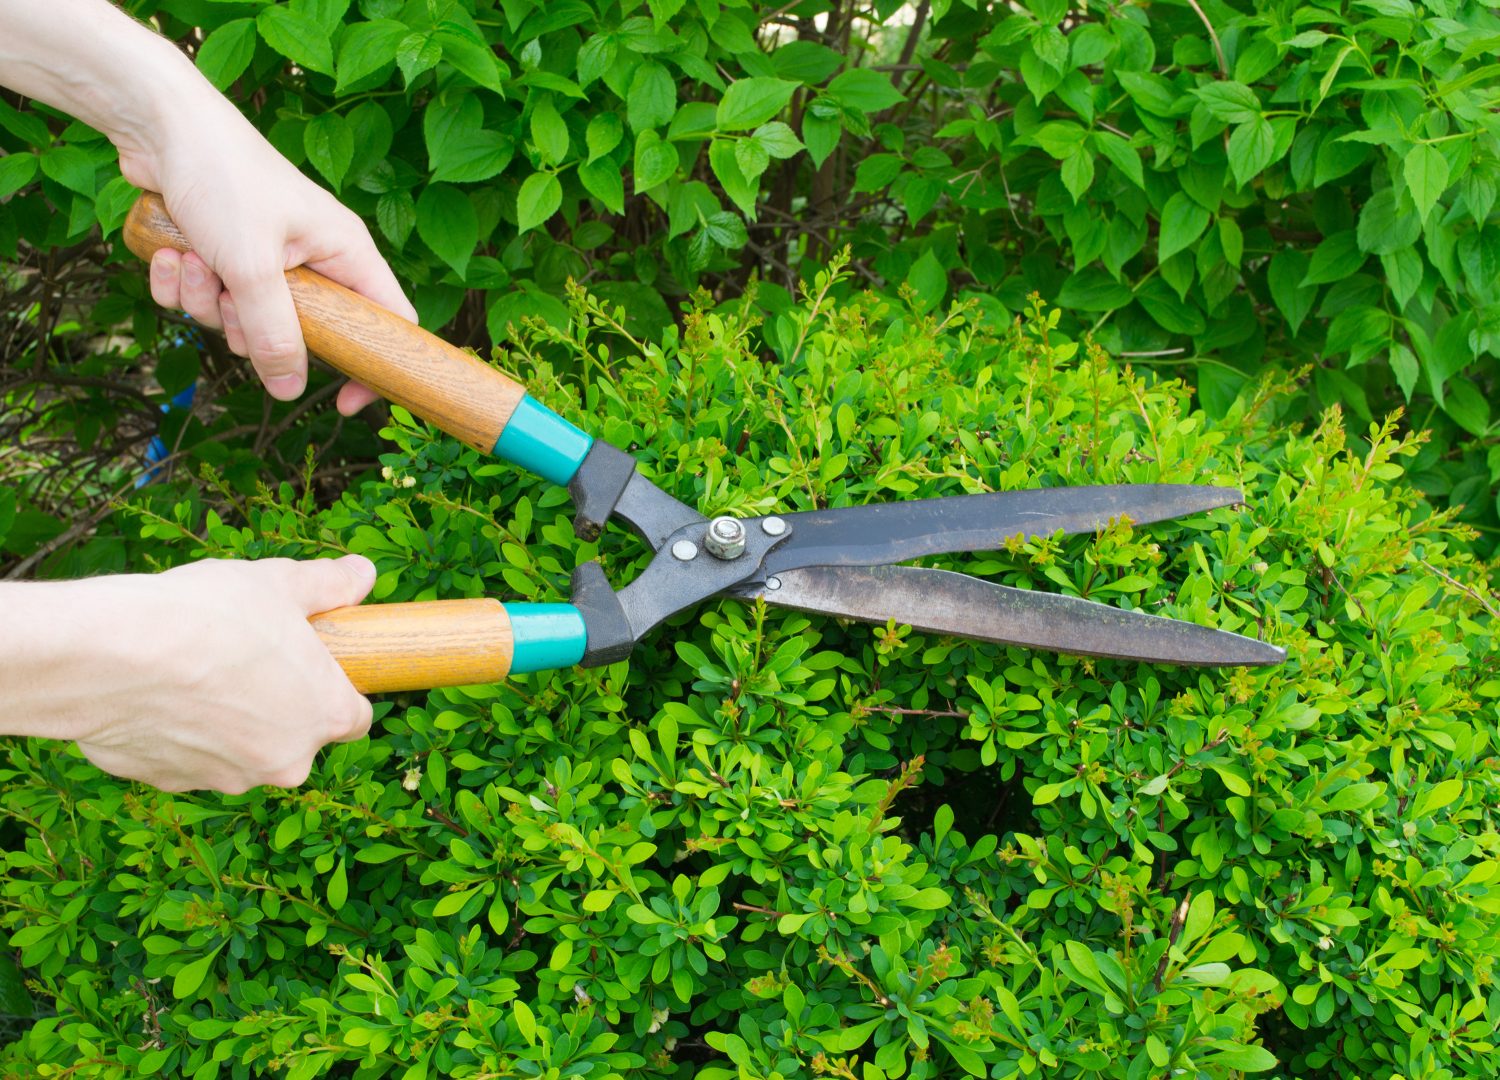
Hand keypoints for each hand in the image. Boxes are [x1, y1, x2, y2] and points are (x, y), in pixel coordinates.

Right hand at [67, 556, 376, 792]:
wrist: (109, 654)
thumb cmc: (207, 616)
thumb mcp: (280, 583)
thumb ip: (330, 585)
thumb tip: (362, 575)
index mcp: (326, 716)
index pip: (355, 718)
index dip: (337, 690)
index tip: (314, 667)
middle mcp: (286, 761)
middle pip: (296, 737)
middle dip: (279, 706)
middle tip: (247, 659)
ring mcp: (228, 778)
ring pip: (241, 751)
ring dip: (229, 723)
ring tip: (197, 671)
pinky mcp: (172, 782)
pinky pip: (188, 757)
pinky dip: (181, 733)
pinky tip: (159, 694)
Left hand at [122, 96, 416, 413]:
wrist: (157, 123)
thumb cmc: (223, 177)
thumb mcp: (253, 265)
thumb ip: (274, 332)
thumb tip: (292, 392)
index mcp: (345, 252)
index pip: (387, 323)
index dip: (373, 367)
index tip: (343, 403)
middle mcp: (312, 257)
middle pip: (299, 332)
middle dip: (249, 327)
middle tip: (228, 298)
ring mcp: (265, 257)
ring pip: (241, 319)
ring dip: (204, 302)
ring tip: (190, 259)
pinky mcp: (221, 253)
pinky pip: (205, 299)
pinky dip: (179, 285)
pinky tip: (166, 253)